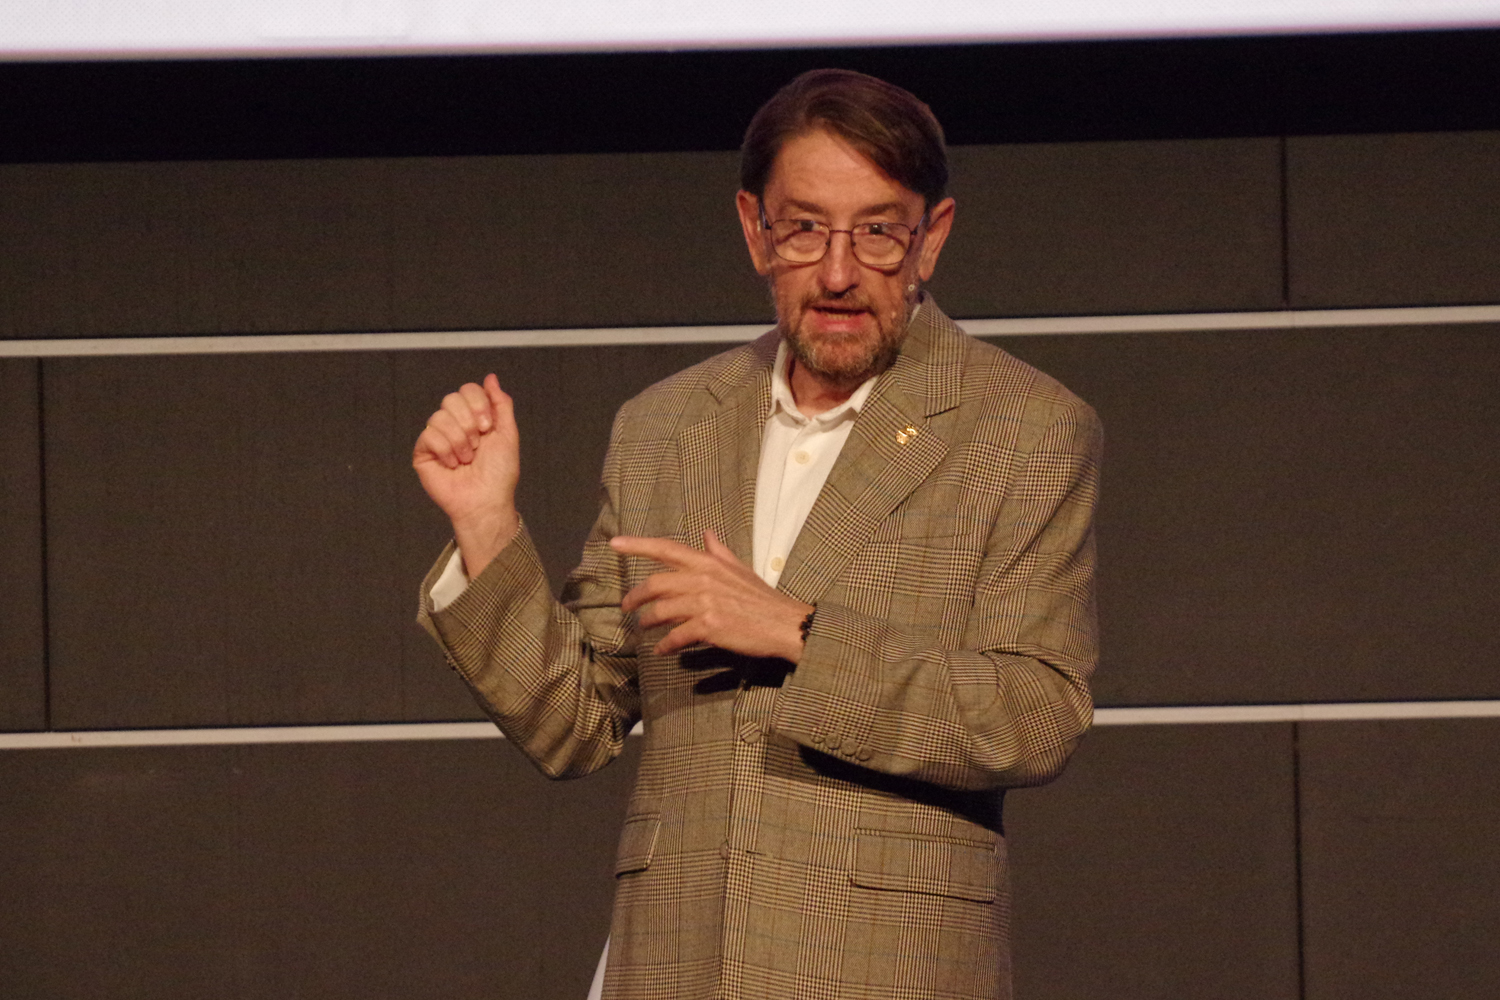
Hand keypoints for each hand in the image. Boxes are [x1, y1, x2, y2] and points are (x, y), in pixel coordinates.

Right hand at [412, 373, 521, 577]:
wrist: (486, 500)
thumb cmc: (499, 474)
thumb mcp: (508, 434)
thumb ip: (501, 403)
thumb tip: (491, 378)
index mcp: (475, 417)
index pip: (468, 390)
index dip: (478, 404)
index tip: (488, 427)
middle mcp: (455, 424)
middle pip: (451, 398)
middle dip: (469, 422)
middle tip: (478, 445)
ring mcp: (438, 437)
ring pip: (439, 416)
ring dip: (460, 441)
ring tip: (466, 459)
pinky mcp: (423, 452)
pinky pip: (429, 435)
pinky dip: (446, 451)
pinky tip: (452, 465)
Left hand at [612, 529, 812, 660]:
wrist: (784, 624)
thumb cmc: (762, 599)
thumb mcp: (740, 569)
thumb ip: (719, 552)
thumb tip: (707, 533)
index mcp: (708, 563)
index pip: (666, 549)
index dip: (637, 545)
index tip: (614, 543)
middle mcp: (703, 579)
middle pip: (655, 583)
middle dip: (635, 596)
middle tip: (626, 606)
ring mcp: (705, 603)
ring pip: (661, 610)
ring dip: (647, 622)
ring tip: (643, 628)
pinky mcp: (709, 626)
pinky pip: (676, 636)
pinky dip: (666, 645)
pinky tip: (662, 650)